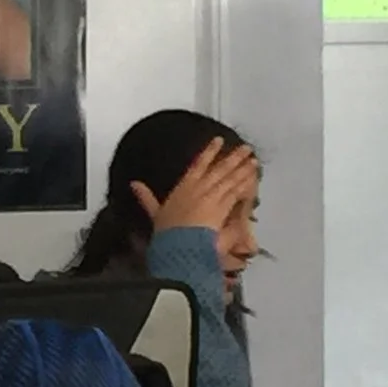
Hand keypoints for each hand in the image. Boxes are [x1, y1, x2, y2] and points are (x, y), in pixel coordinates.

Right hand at [132, 139, 257, 237]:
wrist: (179, 246)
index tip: (219, 140)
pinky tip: (252, 178)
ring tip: (253, 160)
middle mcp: (200, 188)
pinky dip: (245, 185)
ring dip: (242, 168)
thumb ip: (146, 198)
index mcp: (184, 187)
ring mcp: (213, 197)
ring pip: (230, 178)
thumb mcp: (154, 213)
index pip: (198, 163)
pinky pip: (236, 193)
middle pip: (219, 168)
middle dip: (233, 157)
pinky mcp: (223, 208)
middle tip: (246, 148)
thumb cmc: (167, 233)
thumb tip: (134, 185)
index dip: (210, 151)